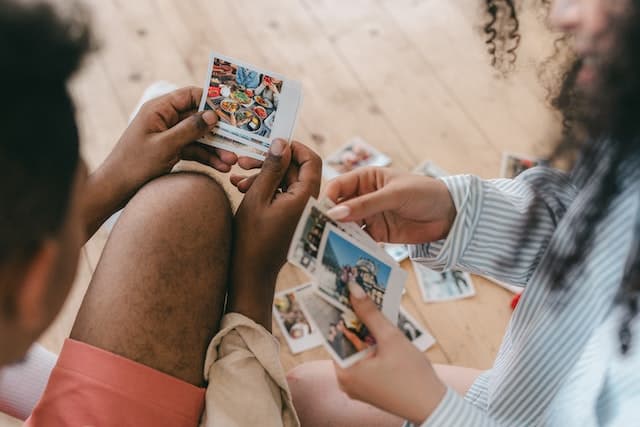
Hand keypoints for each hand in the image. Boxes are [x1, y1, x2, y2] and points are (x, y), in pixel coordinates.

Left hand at [104, 86, 237, 191]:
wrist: (115, 190)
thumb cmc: (134, 165)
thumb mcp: (165, 146)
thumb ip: (190, 129)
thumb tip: (213, 114)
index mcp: (159, 109)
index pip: (191, 95)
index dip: (212, 101)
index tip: (232, 112)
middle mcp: (165, 119)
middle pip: (199, 118)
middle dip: (218, 132)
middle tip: (237, 142)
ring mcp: (169, 136)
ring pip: (199, 137)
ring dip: (216, 149)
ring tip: (231, 163)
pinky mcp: (171, 151)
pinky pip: (194, 151)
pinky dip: (207, 158)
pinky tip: (221, 168)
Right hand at [227, 139, 321, 328]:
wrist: (251, 273)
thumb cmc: (251, 238)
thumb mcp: (257, 197)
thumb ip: (271, 168)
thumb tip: (282, 142)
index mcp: (306, 197)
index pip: (311, 160)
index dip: (293, 147)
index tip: (270, 143)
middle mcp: (309, 203)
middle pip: (296, 169)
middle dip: (270, 162)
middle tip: (243, 161)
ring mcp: (301, 211)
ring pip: (286, 181)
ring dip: (263, 176)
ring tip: (236, 179)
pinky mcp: (292, 217)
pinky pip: (282, 194)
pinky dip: (265, 189)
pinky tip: (241, 187)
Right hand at [323, 167, 456, 243]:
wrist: (449, 214)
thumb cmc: (424, 193)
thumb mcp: (394, 195)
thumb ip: (365, 205)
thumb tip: (336, 214)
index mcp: (365, 178)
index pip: (337, 187)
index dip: (327, 200)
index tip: (319, 215)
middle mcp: (363, 196)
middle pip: (339, 208)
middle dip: (329, 220)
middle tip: (317, 234)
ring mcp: (370, 216)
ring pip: (347, 225)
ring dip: (338, 235)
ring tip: (327, 247)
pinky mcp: (378, 234)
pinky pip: (360, 240)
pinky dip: (352, 246)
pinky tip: (345, 253)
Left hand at [335, 283, 446, 424]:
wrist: (433, 406)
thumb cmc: (413, 376)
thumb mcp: (391, 338)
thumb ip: (370, 313)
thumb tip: (353, 289)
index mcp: (345, 372)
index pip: (334, 334)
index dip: (338, 312)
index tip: (341, 292)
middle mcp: (345, 381)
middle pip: (345, 341)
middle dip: (354, 319)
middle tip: (358, 295)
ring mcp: (356, 386)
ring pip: (356, 350)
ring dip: (364, 332)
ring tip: (370, 308)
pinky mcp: (368, 388)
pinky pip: (363, 361)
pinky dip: (370, 346)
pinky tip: (380, 331)